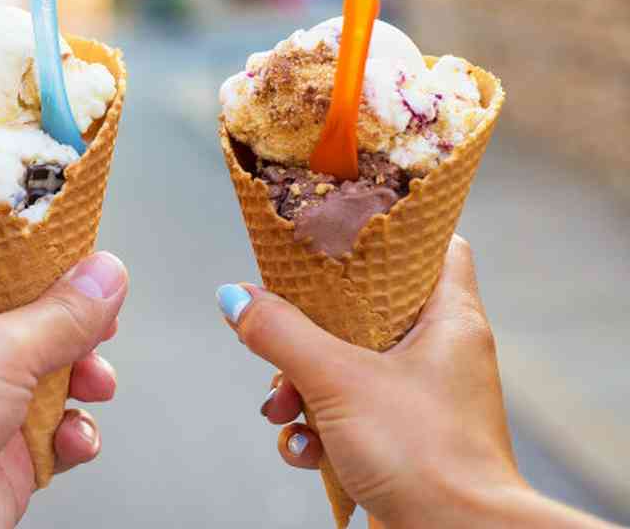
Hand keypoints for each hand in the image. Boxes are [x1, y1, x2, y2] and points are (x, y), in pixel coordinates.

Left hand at [0, 234, 127, 528]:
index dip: (16, 237)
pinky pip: (53, 431)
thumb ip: (62, 312)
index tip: (64, 234)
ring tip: (94, 380)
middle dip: (72, 317)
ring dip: (83, 375)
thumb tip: (107, 274)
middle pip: (25, 307)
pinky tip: (72, 436)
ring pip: (48, 370)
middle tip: (100, 317)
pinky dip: (72, 433)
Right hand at [219, 236, 524, 527]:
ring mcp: (419, 399)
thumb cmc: (423, 455)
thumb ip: (282, 333)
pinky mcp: (401, 441)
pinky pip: (346, 417)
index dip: (389, 231)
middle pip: (366, 310)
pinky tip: (304, 450)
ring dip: (300, 387)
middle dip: (309, 330)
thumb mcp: (337, 380)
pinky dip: (316, 431)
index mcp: (449, 319)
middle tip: (277, 336)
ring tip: (282, 410)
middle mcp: (440, 354)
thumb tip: (234, 297)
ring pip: (346, 367)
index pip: (432, 245)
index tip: (337, 230)